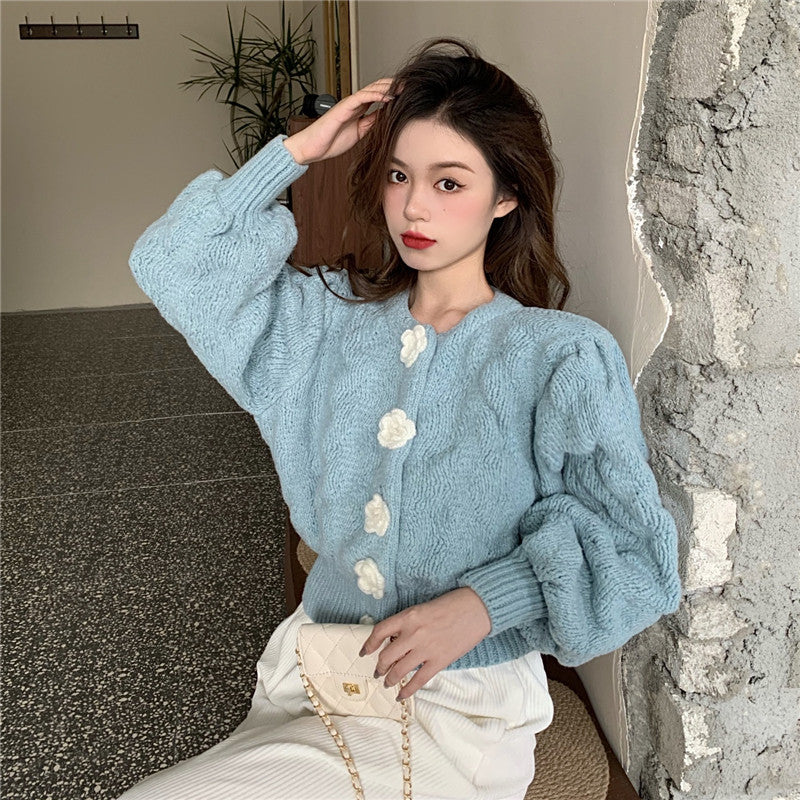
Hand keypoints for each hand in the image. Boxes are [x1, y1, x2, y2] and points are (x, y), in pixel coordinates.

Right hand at [283, 77, 399, 165]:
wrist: (313, 148)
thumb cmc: (331, 142)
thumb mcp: (359, 133)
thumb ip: (370, 123)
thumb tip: (384, 117)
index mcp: (358, 110)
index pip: (378, 97)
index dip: (392, 94)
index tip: (407, 95)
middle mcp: (354, 104)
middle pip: (376, 89)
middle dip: (392, 86)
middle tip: (408, 85)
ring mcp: (349, 104)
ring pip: (371, 89)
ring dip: (387, 87)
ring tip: (402, 87)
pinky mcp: (344, 107)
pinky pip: (362, 97)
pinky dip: (375, 95)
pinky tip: (387, 97)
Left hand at [359, 587, 491, 700]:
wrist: (476, 608)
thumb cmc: (451, 604)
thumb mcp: (423, 608)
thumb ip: (408, 623)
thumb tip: (396, 642)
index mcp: (408, 616)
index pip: (379, 632)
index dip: (369, 644)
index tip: (365, 652)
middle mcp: (413, 633)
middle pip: (387, 656)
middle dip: (380, 667)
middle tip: (378, 671)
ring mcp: (426, 649)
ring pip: (399, 670)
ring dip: (390, 679)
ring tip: (387, 683)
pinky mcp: (439, 661)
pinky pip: (418, 680)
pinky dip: (407, 691)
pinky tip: (401, 695)